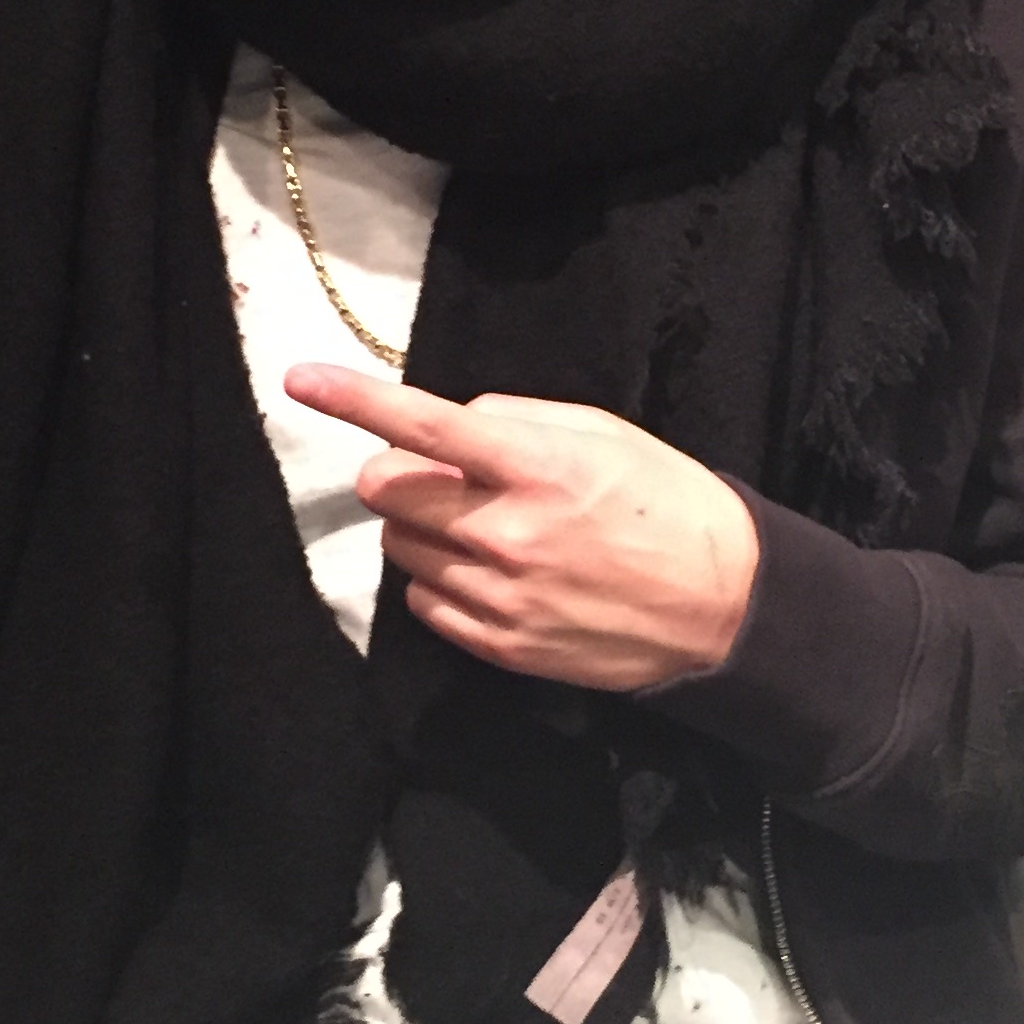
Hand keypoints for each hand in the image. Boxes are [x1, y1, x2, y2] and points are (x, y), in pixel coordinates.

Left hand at [285, 363, 757, 691]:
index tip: (300, 378)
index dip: (353, 397)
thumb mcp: (604, 434)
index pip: (423, 424)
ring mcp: (500, 596)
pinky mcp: (501, 645)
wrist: (723, 604)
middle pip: (388, 491)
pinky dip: (440, 580)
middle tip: (442, 476)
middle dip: (399, 473)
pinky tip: (491, 573)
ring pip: (400, 547)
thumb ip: (515, 420)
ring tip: (483, 528)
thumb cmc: (667, 503)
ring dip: (422, 528)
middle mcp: (508, 532)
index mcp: (537, 466)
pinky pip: (424, 603)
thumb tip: (447, 426)